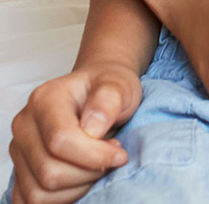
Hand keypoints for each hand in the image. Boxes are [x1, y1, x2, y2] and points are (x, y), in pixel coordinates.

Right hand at [8, 63, 139, 203]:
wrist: (98, 92)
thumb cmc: (107, 89)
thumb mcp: (119, 85)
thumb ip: (108, 100)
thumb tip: (92, 128)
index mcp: (44, 99)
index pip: (60, 141)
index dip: (94, 155)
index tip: (120, 154)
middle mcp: (24, 125)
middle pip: (49, 172)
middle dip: (88, 172)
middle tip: (111, 157)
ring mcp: (19, 151)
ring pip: (40, 192)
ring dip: (77, 188)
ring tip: (96, 166)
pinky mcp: (20, 172)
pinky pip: (33, 200)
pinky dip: (62, 198)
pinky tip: (81, 179)